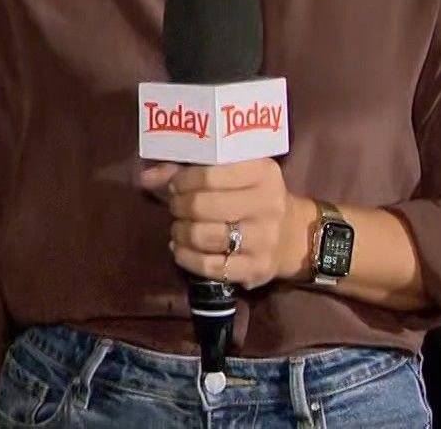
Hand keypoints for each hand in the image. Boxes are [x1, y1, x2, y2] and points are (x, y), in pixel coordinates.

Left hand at [140, 159, 312, 289]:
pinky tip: (181, 249)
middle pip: (203, 206)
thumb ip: (189, 170)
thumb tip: (146, 177)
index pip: (211, 174)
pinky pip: (210, 266)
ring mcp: (264, 240)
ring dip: (181, 232)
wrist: (294, 235)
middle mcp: (267, 205)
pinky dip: (186, 258)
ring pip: (204, 236)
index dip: (184, 180)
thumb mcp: (234, 174)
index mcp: (263, 173)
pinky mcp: (256, 269)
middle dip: (179, 206)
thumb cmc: (254, 196)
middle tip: (176, 207)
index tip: (175, 185)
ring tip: (179, 228)